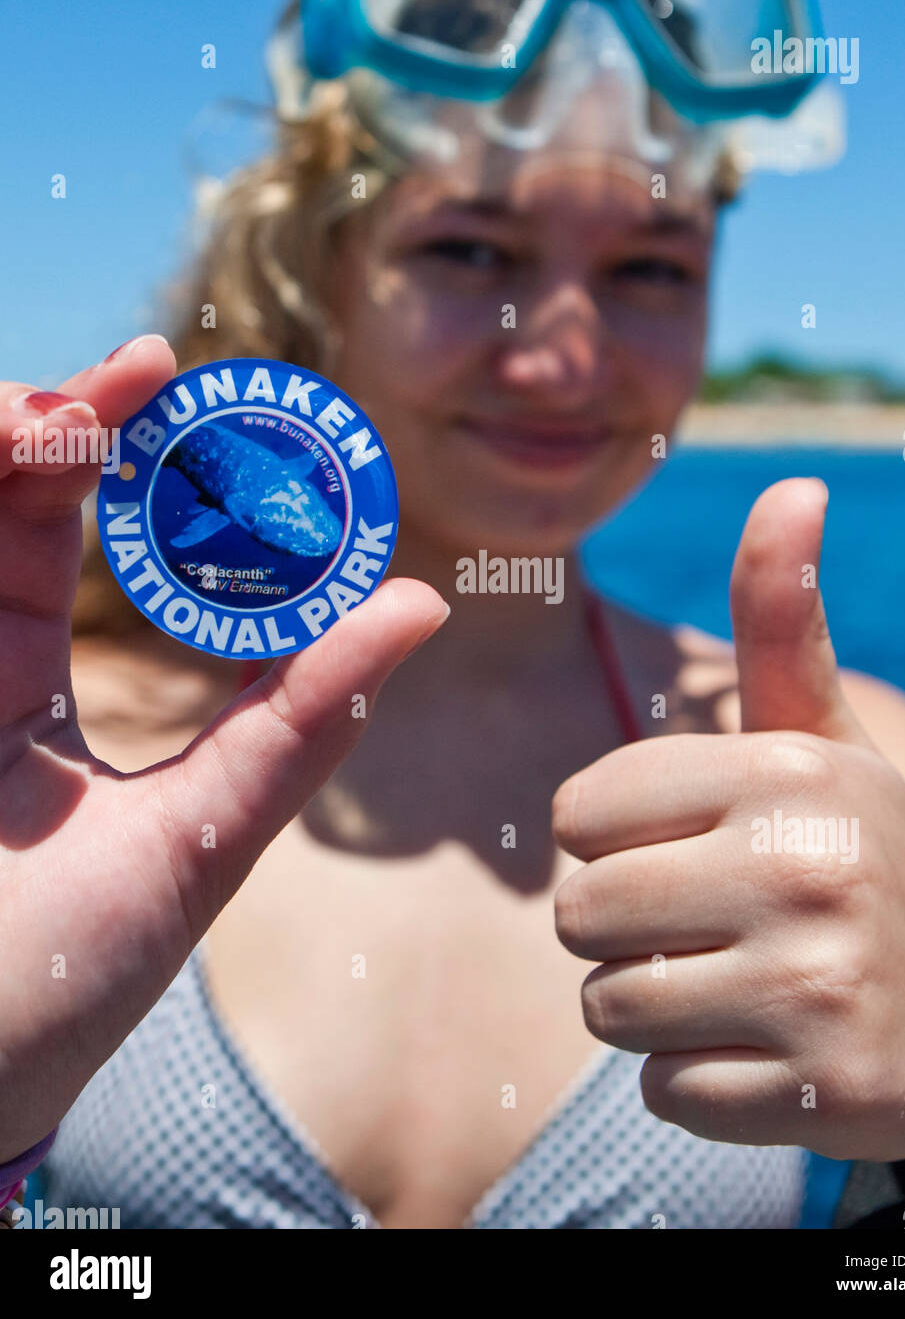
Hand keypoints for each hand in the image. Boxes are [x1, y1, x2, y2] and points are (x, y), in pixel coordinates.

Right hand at [0, 338, 448, 1159]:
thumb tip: (423, 604)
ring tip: (60, 414)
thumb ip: (302, 718)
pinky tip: (8, 442)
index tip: (189, 394)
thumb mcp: (211, 828)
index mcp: (41, 694)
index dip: (129, 464)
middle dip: (58, 421)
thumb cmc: (75, 970)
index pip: (79, 544)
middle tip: (134, 375)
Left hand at [553, 479, 904, 1161]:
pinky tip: (761, 1052)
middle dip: (617, 932)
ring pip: (608, 1008)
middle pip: (581, 915)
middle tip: (698, 931)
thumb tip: (793, 485)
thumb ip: (782, 623)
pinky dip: (690, 1079)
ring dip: (645, 1009)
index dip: (607, 843)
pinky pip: (659, 1091)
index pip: (579, 813)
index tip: (674, 850)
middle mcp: (807, 867)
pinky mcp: (820, 1092)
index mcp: (789, 770)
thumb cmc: (861, 855)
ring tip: (728, 987)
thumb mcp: (826, 739)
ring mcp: (818, 984)